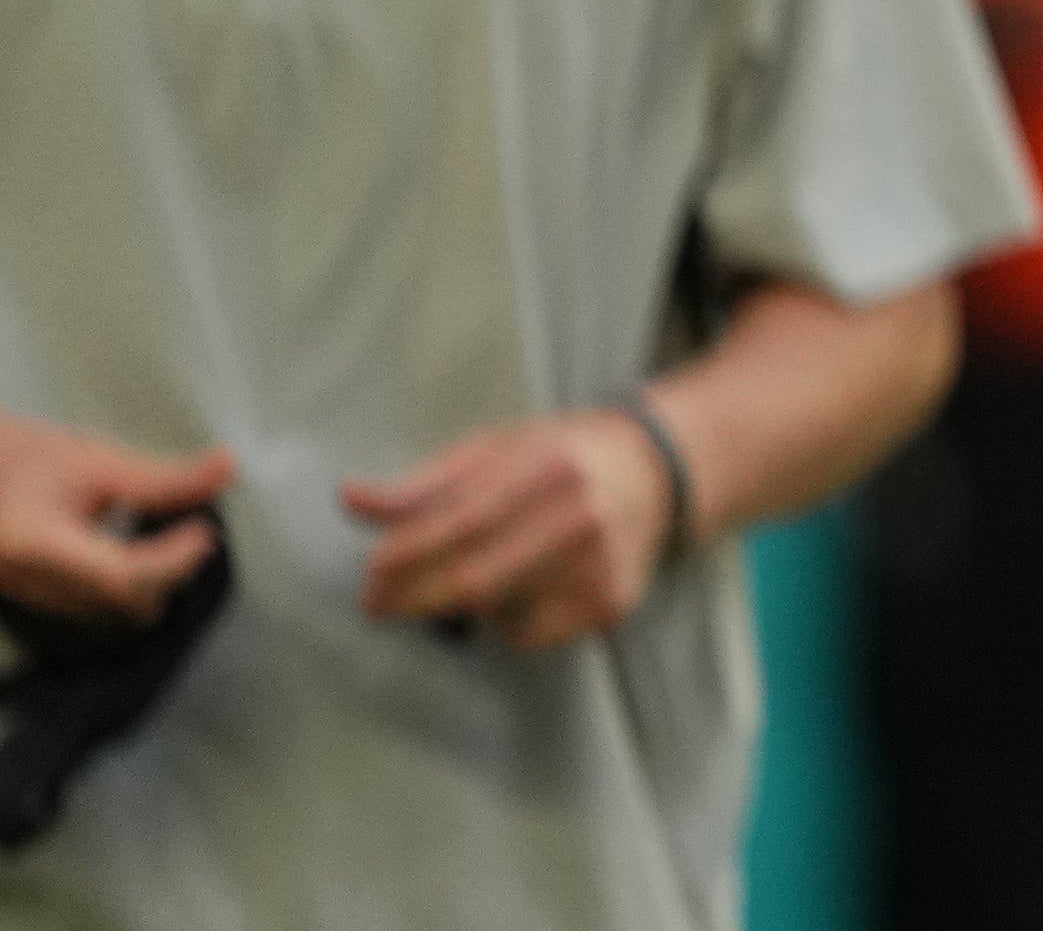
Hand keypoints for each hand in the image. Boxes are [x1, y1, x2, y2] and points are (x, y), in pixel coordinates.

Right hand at [0, 412, 231, 623]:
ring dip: (152, 580)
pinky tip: (138, 548)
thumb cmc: (17, 458)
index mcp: (37, 545)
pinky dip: (128, 584)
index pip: (120, 574)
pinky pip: (96, 607)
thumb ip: (161, 475)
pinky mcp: (38, 599)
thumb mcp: (91, 458)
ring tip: (171, 536)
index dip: (173, 559)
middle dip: (170, 570)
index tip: (205, 531)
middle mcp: (30, 584)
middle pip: (123, 602)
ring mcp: (31, 598)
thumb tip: (226, 468)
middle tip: (196, 529)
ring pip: (113, 613)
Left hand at [344, 408, 676, 650]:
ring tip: (471, 581)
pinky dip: (506, 624)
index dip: (401, 559)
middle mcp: (578, 515)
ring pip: (496, 614)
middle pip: (472, 583)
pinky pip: (529, 635)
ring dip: (463, 608)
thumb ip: (422, 483)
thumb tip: (347, 498)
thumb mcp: (494, 449)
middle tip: (380, 607)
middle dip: (412, 601)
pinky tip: (520, 591)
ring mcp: (599, 563)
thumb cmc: (558, 455)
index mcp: (543, 467)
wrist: (654, 470)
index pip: (455, 525)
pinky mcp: (610, 603)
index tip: (369, 581)